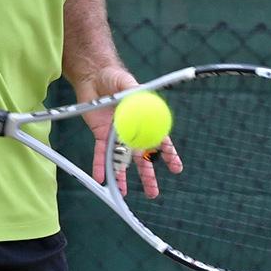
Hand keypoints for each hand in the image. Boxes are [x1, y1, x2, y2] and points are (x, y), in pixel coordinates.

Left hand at [77, 68, 184, 199]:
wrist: (93, 76)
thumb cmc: (115, 78)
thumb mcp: (129, 85)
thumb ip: (138, 95)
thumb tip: (148, 103)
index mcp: (144, 121)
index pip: (159, 141)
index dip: (168, 155)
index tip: (177, 169)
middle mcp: (132, 131)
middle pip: (141, 158)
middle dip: (148, 176)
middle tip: (154, 193)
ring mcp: (116, 135)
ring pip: (122, 160)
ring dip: (123, 178)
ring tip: (124, 194)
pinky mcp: (101, 135)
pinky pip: (101, 154)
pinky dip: (100, 166)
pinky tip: (101, 179)